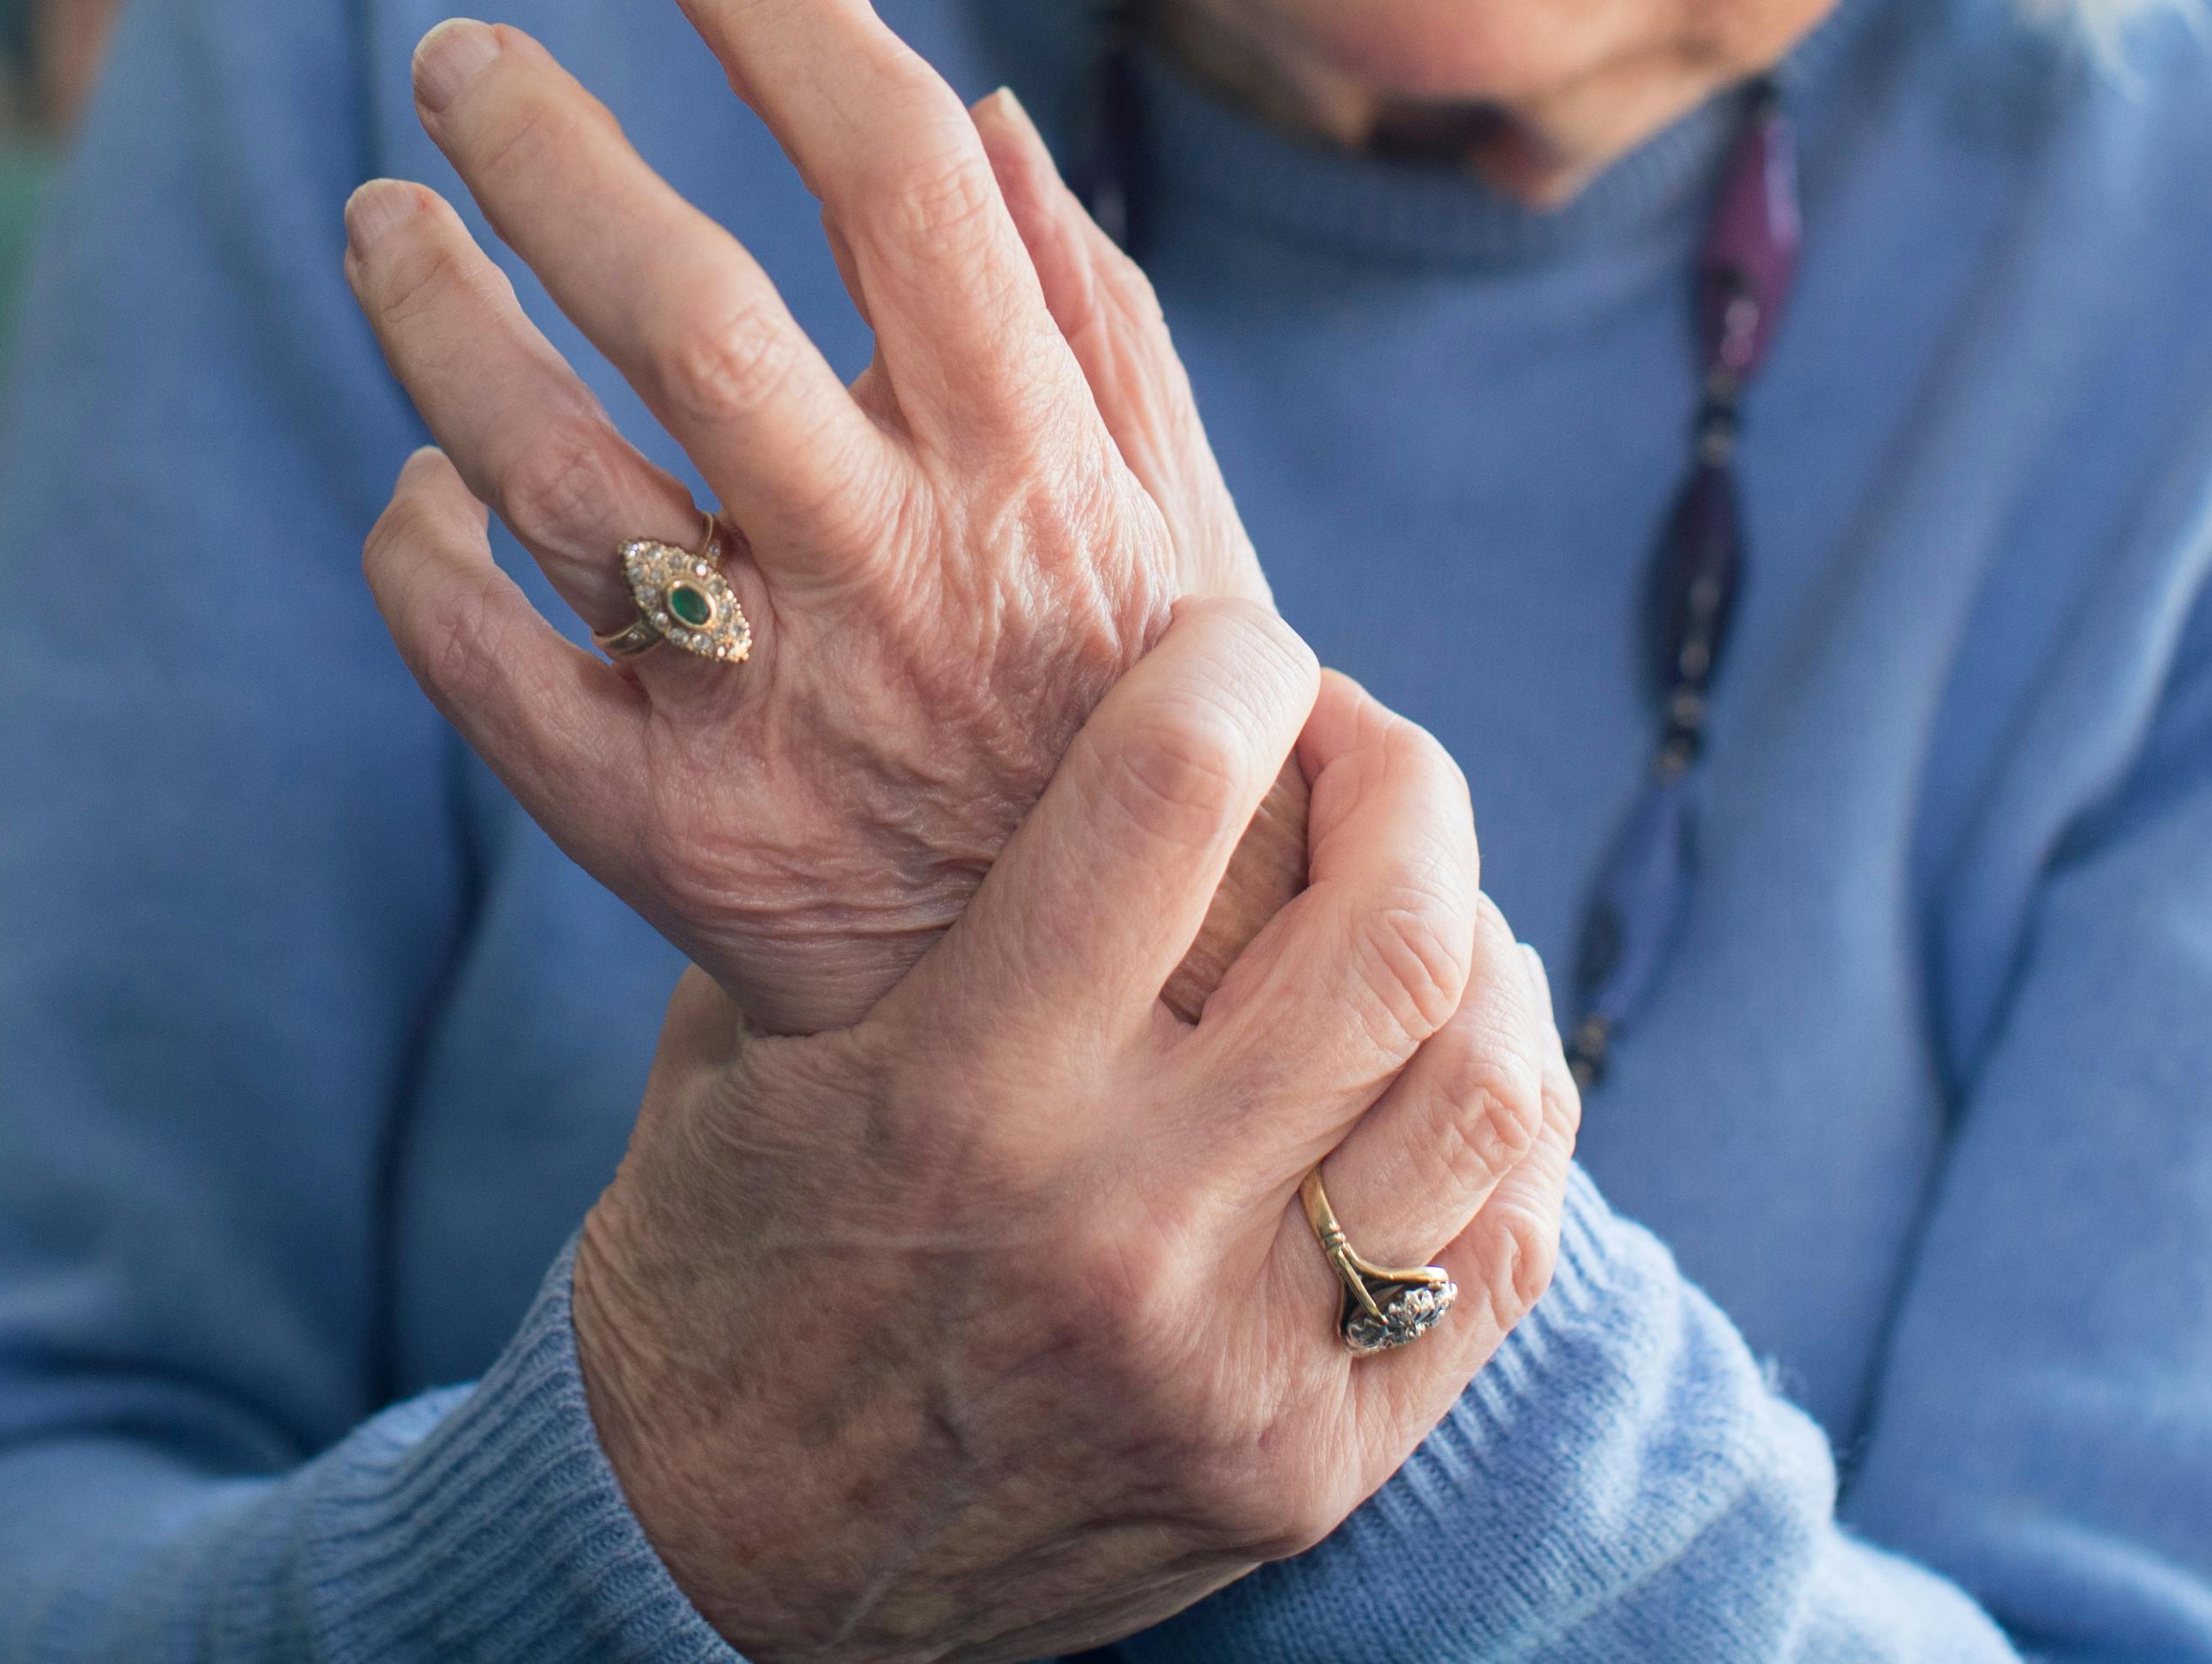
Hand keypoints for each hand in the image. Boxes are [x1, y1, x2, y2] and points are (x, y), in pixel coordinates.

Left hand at [345, 0, 1302, 1036]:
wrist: (1123, 1052)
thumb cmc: (1146, 746)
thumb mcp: (1181, 531)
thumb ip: (1093, 322)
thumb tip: (972, 108)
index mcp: (1035, 469)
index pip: (900, 183)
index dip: (795, 27)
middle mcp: (892, 574)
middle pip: (683, 304)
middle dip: (546, 149)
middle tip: (454, 58)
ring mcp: (766, 712)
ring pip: (541, 466)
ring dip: (432, 317)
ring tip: (376, 221)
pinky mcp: (660, 839)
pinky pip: (480, 663)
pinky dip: (421, 547)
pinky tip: (424, 482)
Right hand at [571, 602, 1580, 1663]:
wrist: (709, 1562)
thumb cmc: (726, 1250)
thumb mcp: (750, 1040)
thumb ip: (897, 882)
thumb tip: (1044, 680)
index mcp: (959, 1092)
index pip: (1170, 791)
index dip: (1232, 665)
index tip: (1228, 648)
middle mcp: (1120, 1227)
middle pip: (1392, 933)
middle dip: (1402, 779)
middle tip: (1355, 743)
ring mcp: (1235, 1367)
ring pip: (1489, 1090)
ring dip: (1480, 949)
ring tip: (1419, 905)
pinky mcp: (1306, 1470)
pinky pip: (1498, 1256)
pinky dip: (1502, 1123)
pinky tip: (1438, 1060)